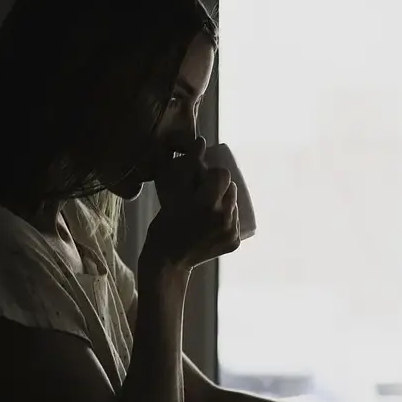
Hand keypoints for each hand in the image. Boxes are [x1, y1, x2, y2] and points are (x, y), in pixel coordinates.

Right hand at [144, 135, 239, 270]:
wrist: (168, 260)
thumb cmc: (165, 224)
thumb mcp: (173, 194)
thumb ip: (188, 167)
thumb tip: (201, 141)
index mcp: (208, 203)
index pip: (223, 175)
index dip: (212, 174)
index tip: (202, 179)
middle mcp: (224, 217)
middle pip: (231, 188)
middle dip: (219, 187)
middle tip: (204, 194)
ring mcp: (231, 232)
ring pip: (235, 204)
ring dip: (225, 202)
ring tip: (208, 208)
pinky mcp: (235, 242)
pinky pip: (236, 221)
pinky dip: (227, 218)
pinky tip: (213, 222)